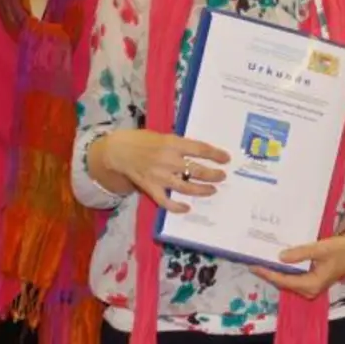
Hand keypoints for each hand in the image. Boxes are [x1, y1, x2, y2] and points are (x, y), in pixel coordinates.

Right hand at [102, 129, 229, 212]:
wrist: (118, 151)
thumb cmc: (142, 141)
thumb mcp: (162, 136)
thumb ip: (179, 145)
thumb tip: (200, 152)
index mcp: (172, 143)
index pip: (200, 149)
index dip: (215, 154)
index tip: (226, 159)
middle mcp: (168, 160)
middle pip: (197, 170)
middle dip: (213, 174)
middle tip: (222, 176)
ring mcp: (159, 176)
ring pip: (186, 187)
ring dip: (202, 190)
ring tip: (212, 190)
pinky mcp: (150, 188)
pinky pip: (166, 201)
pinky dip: (177, 207)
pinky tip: (187, 208)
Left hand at [249, 232, 344, 299]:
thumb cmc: (341, 249)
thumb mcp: (321, 248)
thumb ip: (301, 253)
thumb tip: (280, 257)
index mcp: (312, 285)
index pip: (284, 281)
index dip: (268, 274)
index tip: (254, 267)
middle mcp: (310, 290)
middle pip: (284, 284)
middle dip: (269, 275)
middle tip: (252, 264)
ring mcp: (311, 287)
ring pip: (287, 282)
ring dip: (275, 274)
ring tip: (260, 264)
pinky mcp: (312, 282)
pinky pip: (293, 279)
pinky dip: (283, 272)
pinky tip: (275, 264)